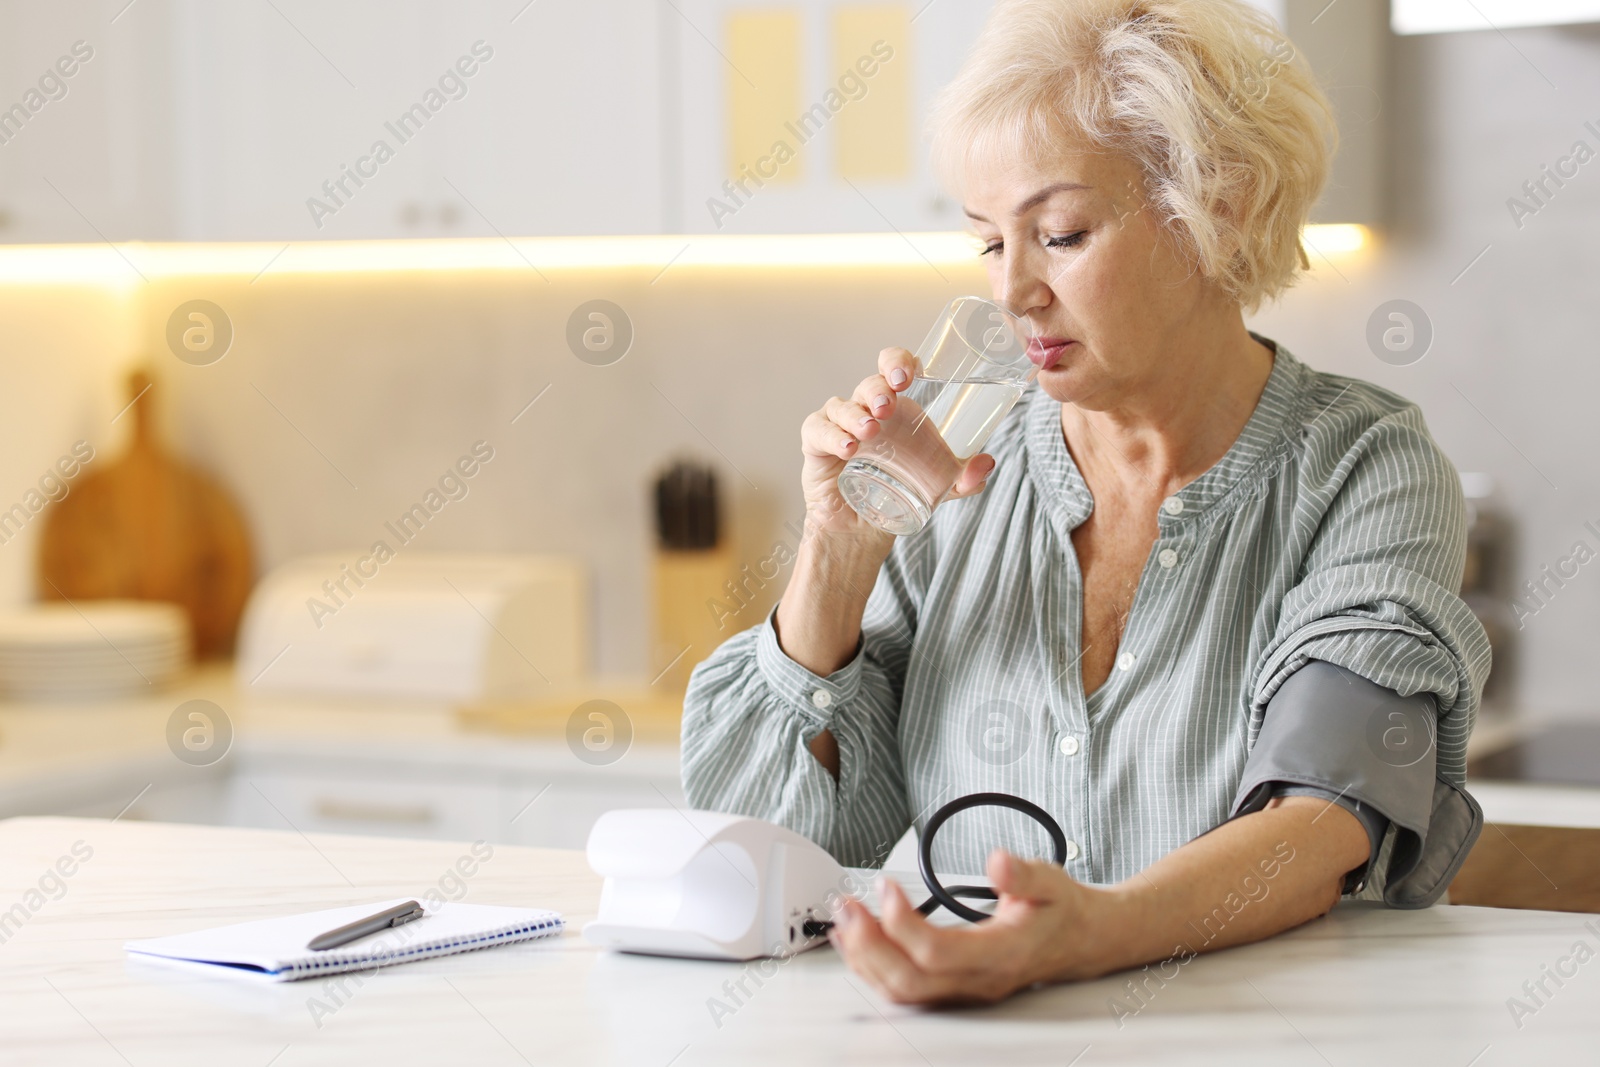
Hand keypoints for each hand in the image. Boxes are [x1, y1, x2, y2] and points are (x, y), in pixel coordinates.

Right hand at [800, 347, 997, 538]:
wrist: (862, 530)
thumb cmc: (898, 494)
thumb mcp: (940, 488)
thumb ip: (964, 478)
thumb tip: (987, 463)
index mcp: (897, 407)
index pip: (894, 367)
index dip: (898, 362)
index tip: (908, 376)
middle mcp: (866, 409)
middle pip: (870, 382)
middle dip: (879, 387)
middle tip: (889, 404)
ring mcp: (838, 424)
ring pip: (842, 404)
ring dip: (855, 414)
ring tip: (870, 431)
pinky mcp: (816, 445)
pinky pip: (818, 430)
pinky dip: (832, 435)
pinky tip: (847, 448)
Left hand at [828, 850, 1119, 1004]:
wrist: (1081, 940)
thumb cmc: (1061, 910)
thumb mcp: (1051, 879)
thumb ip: (1023, 873)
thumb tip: (998, 861)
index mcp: (1001, 954)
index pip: (938, 952)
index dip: (902, 922)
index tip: (886, 884)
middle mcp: (978, 981)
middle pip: (910, 981)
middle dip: (869, 944)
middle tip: (847, 906)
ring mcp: (964, 990)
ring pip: (903, 991)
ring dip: (865, 958)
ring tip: (844, 920)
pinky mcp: (953, 988)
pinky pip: (906, 989)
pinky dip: (874, 967)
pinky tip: (858, 941)